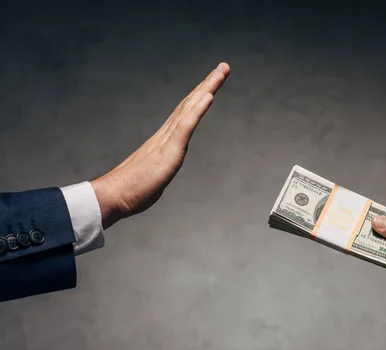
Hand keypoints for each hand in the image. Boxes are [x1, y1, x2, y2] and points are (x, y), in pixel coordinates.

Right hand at [90, 62, 230, 228]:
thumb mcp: (152, 177)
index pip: (185, 113)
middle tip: (224, 66)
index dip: (199, 97)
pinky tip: (209, 95)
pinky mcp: (168, 150)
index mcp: (164, 140)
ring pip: (190, 107)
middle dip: (208, 84)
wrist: (111, 196)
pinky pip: (185, 126)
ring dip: (207, 88)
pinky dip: (198, 109)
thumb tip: (157, 173)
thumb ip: (158, 170)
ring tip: (221, 72)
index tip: (212, 83)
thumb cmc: (130, 190)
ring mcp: (166, 140)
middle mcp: (165, 134)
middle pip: (190, 103)